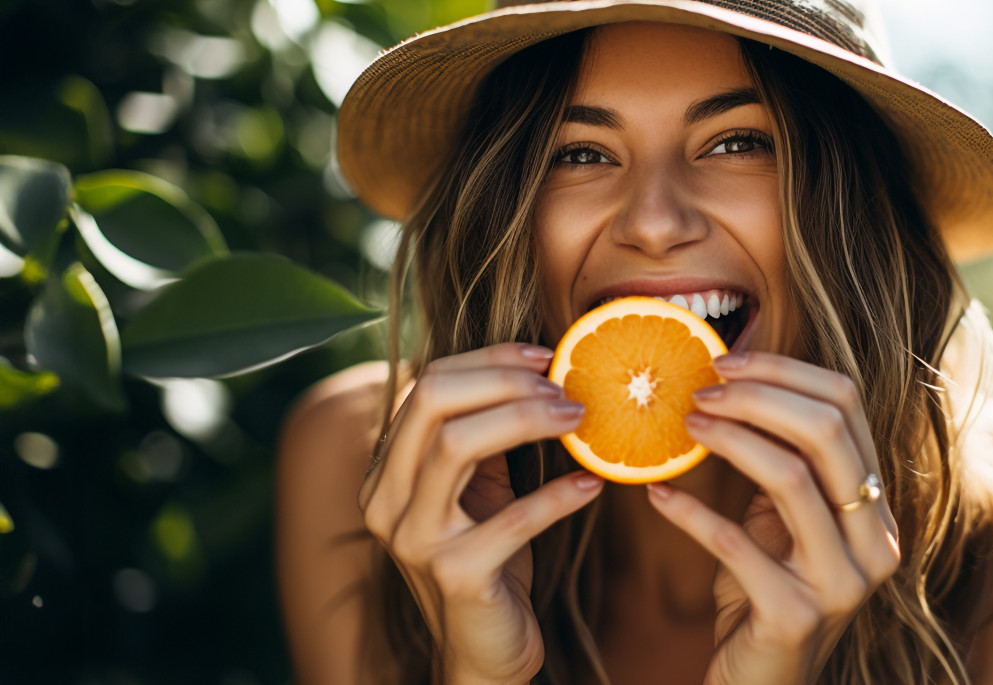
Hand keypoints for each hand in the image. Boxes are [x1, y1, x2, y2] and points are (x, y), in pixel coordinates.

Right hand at [357, 343, 604, 684]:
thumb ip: (487, 434)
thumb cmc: (489, 557)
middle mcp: (386, 499)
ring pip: (456, 444)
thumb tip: (538, 368)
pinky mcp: (456, 576)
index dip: (489, 360)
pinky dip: (558, 495)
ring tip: (577, 421)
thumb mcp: (478, 489)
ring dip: (526, 420)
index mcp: (387, 469)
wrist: (484, 649)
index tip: (545, 357)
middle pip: (431, 400)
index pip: (426, 383)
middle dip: (504, 381)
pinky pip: (513, 519)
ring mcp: (414, 539)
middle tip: (564, 389)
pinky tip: (592, 484)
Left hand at [646, 351, 899, 684]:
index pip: (847, 404)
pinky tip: (657, 494)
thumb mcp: (779, 521)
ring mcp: (841, 582)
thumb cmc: (761, 591)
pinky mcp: (794, 617)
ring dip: (729, 440)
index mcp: (875, 505)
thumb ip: (779, 461)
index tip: (723, 361)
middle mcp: (875, 540)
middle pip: (826, 431)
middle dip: (755, 396)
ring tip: (684, 426)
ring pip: (790, 477)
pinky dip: (690, 512)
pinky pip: (735, 544)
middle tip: (699, 391)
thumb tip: (731, 378)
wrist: (759, 684)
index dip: (783, 369)